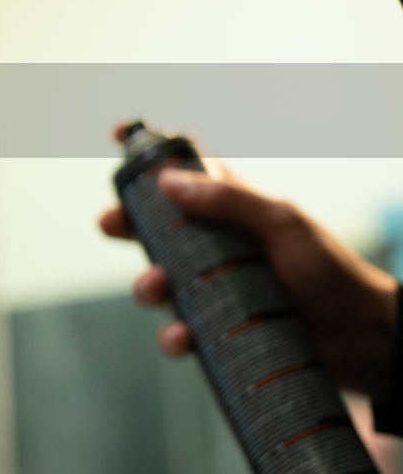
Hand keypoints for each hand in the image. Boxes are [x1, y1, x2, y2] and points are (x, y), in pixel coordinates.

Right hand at [99, 124, 397, 393]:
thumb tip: (168, 182)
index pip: (182, 177)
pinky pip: (180, 333)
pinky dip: (173, 337)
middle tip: (110, 224)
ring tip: (156, 285)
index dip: (148, 161)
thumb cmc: (331, 270)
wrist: (363, 336)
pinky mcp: (216, 332)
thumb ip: (228, 199)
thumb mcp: (282, 221)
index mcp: (229, 210)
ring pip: (159, 283)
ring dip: (146, 284)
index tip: (114, 136)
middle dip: (125, 226)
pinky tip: (182, 337)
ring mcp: (213, 290)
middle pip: (154, 231)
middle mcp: (215, 248)